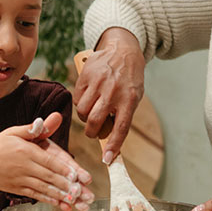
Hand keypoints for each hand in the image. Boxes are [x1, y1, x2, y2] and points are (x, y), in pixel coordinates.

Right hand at [0, 113, 94, 210]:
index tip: (76, 175)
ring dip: (60, 195)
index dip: (63, 169)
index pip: (48, 161)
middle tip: (82, 192)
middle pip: (48, 177)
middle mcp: (24, 166)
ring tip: (75, 201)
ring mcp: (20, 179)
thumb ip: (33, 128)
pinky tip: (60, 204)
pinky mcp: (17, 189)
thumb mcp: (14, 132)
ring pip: (43, 188)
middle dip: (66, 185)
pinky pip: (34, 195)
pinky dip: (47, 199)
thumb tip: (48, 119)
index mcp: (26, 151)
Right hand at [73, 28, 144, 162]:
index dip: (113, 146)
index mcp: (129, 99)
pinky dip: (81, 102)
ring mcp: (98, 83)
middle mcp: (113, 92)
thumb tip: (110, 138)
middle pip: (95, 121)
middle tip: (94, 131)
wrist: (122, 50)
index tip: (107, 160)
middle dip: (92, 131)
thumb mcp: (134, 96)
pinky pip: (77, 98)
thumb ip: (123, 115)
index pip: (121, 128)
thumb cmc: (129, 78)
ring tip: (93, 110)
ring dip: (85, 116)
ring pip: (83, 111)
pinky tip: (89, 96)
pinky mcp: (85, 76)